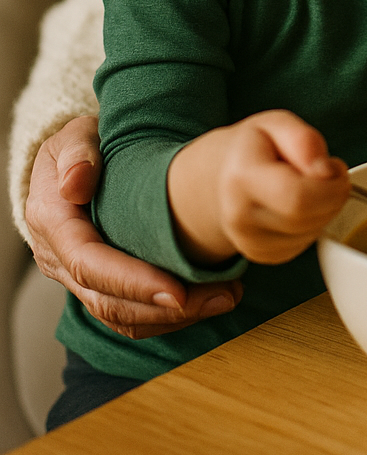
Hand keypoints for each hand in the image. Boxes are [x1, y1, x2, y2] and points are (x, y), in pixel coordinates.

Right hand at [24, 116, 242, 338]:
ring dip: (173, 318)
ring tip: (226, 297)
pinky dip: (167, 316)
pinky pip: (128, 314)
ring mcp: (75, 278)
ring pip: (120, 315)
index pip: (89, 264)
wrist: (73, 163)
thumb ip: (76, 154)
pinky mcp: (97, 286)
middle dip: (165, 308)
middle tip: (221, 296)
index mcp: (52, 222)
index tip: (179, 291)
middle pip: (107, 300)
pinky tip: (207, 300)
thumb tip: (74, 184)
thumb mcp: (75, 135)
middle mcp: (58, 258)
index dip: (133, 282)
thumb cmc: (82, 145)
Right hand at [167, 110, 349, 266]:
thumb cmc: (253, 147)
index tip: (335, 167)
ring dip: (325, 210)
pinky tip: (300, 205)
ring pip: (312, 234)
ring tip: (310, 186)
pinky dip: (313, 225)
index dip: (331, 186)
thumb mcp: (276, 123)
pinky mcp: (262, 255)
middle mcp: (240, 216)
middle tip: (329, 173)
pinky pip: (305, 245)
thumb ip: (304, 140)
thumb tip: (325, 170)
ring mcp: (249, 242)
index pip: (299, 198)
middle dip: (333, 196)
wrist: (221, 177)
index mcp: (242, 178)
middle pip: (309, 220)